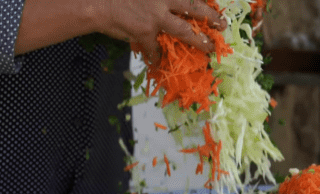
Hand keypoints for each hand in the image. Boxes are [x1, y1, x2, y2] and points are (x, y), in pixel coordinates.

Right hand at [93, 0, 226, 64]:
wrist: (98, 3)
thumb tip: (167, 9)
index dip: (203, 3)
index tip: (213, 6)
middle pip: (194, 8)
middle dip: (211, 17)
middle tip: (221, 25)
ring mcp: (156, 17)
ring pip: (184, 30)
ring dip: (199, 40)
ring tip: (208, 47)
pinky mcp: (145, 32)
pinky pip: (154, 48)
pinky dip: (156, 56)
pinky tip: (158, 61)